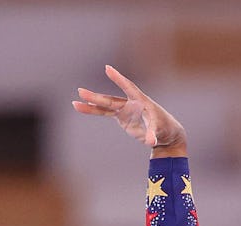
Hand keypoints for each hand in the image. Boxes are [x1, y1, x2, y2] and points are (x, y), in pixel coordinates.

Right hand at [72, 65, 186, 153]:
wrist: (165, 133)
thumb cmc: (164, 128)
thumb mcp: (160, 131)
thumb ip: (154, 135)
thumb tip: (150, 142)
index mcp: (141, 102)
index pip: (129, 88)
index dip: (119, 79)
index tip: (108, 68)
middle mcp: (131, 103)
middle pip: (111, 99)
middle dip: (97, 97)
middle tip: (81, 92)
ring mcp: (125, 109)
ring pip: (105, 106)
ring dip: (91, 104)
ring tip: (75, 103)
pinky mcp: (121, 116)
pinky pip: (105, 112)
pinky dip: (93, 111)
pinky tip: (80, 108)